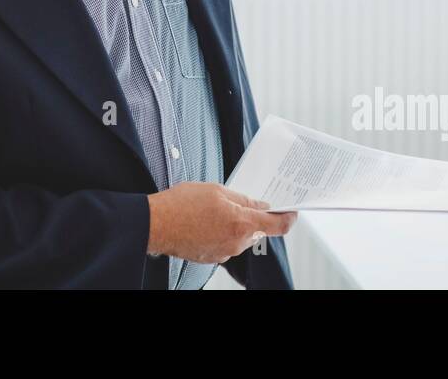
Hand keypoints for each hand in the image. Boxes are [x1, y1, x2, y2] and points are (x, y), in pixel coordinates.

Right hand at [146, 182, 297, 264]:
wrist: (155, 224)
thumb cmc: (182, 205)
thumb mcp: (216, 190)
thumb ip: (243, 199)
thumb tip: (259, 206)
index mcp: (242, 224)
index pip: (277, 226)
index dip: (288, 218)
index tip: (291, 212)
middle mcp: (236, 243)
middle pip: (256, 230)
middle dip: (251, 216)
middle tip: (235, 201)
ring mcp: (223, 253)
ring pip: (240, 237)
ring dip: (233, 224)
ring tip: (212, 209)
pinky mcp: (211, 257)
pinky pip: (225, 243)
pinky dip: (220, 232)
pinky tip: (204, 221)